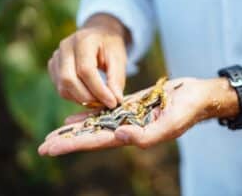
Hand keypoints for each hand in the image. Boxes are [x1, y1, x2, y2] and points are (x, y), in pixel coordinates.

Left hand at [38, 78, 226, 155]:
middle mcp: (129, 129)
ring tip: (55, 132)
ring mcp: (129, 117)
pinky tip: (76, 115)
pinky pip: (106, 110)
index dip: (74, 144)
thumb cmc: (188, 110)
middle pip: (93, 135)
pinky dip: (91, 113)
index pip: (99, 141)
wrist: (197, 95)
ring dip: (76, 128)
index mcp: (135, 136)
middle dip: (69, 140)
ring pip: (97, 123)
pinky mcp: (132, 105)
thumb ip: (147, 136)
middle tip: (44, 144)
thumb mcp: (171, 123)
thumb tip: (118, 137)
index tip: (51, 147)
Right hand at [48, 14, 127, 107]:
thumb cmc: (110, 46)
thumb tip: (116, 101)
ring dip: (82, 99)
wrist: (99, 34)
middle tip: (105, 103)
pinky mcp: (53, 67)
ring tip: (99, 99)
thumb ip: (117, 79)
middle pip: (69, 80)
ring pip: (63, 87)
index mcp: (83, 40)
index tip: (112, 102)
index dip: (99, 90)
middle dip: (88, 97)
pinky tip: (90, 95)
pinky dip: (76, 97)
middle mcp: (65, 47)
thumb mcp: (119, 59)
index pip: (86, 70)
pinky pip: (61, 89)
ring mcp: (56, 57)